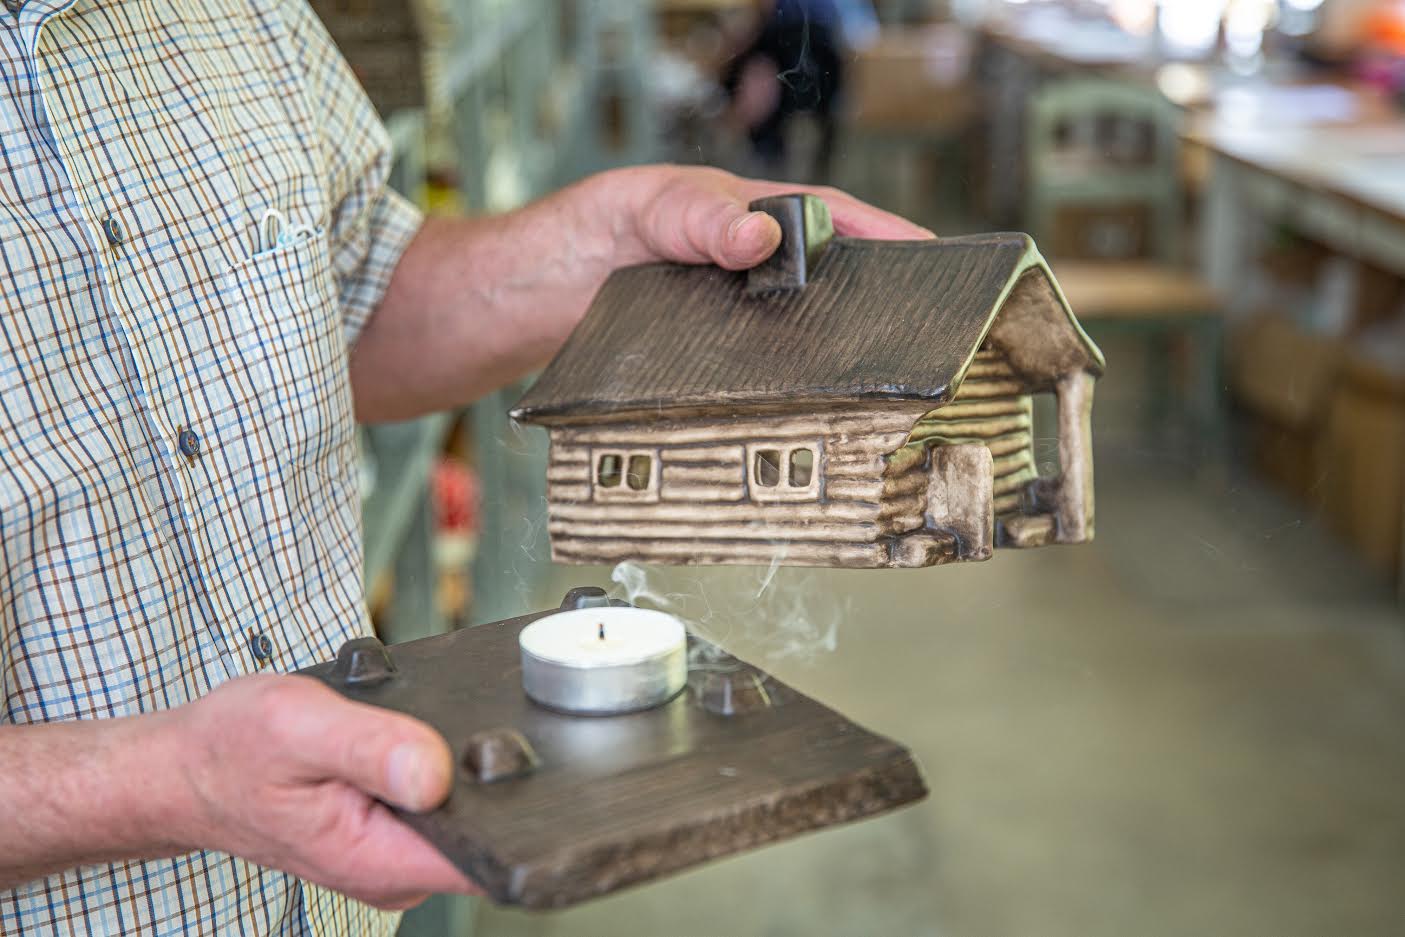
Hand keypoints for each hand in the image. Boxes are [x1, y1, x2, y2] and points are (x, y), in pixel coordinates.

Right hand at [169, 674, 476, 909]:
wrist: (190, 768)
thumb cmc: (231, 749)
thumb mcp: (298, 726)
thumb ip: (372, 747)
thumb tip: (435, 771)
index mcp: (378, 860)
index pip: (483, 856)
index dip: (502, 805)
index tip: (487, 755)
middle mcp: (394, 871)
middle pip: (483, 827)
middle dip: (468, 771)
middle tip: (412, 728)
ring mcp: (394, 857)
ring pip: (463, 811)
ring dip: (444, 764)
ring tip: (389, 733)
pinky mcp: (391, 837)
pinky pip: (437, 802)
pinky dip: (424, 764)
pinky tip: (388, 744)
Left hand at [353, 164, 933, 421]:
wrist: (510, 307)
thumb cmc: (572, 238)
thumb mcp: (634, 208)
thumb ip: (694, 216)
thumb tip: (757, 234)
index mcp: (738, 217)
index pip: (828, 219)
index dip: (886, 240)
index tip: (937, 263)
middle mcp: (741, 272)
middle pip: (826, 286)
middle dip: (879, 307)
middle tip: (929, 339)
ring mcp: (723, 321)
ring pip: (796, 338)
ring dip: (836, 359)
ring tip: (882, 389)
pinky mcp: (700, 366)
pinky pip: (754, 378)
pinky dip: (785, 394)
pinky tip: (804, 419)